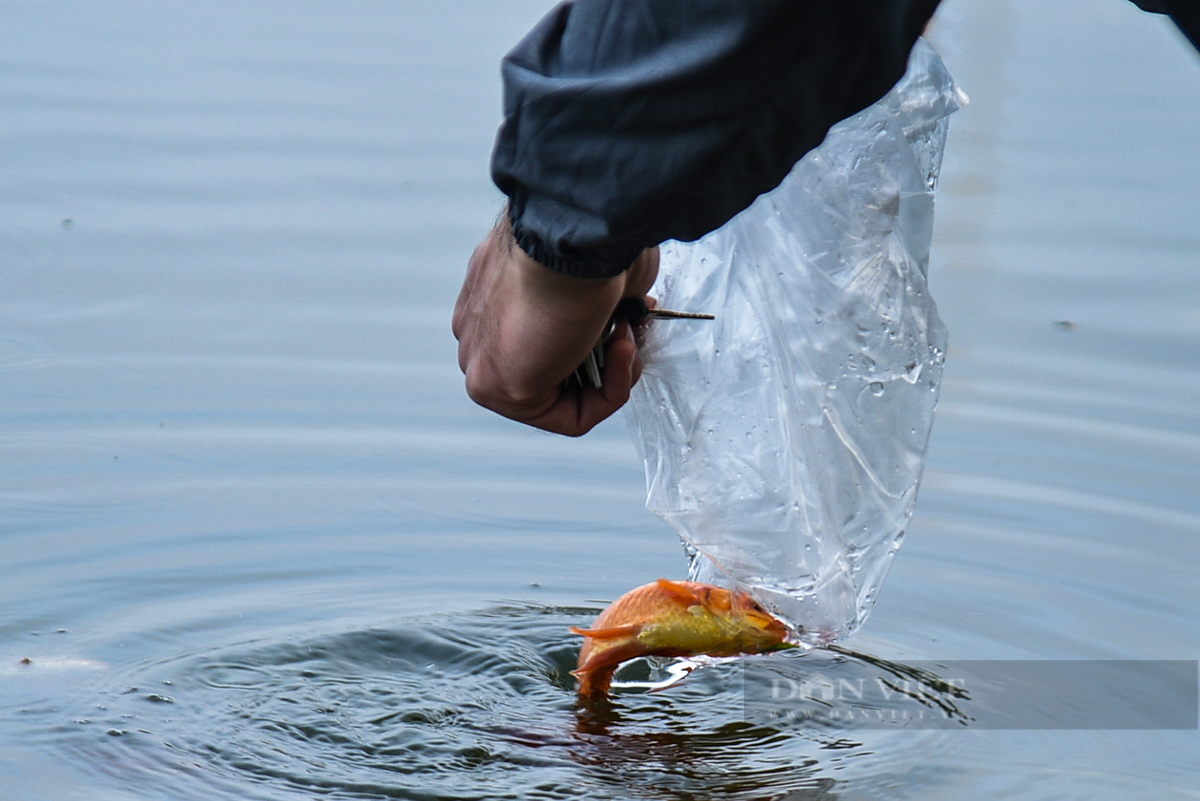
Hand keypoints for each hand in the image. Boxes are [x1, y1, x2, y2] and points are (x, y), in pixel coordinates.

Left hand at [452, 215, 658, 435]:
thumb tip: (621, 317)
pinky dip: (610, 393)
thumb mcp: (594, 269)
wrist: (575, 231)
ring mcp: (483, 362)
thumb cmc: (590, 238)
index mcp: (491, 296)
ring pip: (560, 399)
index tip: (629, 311)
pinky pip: (569, 417)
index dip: (597, 335)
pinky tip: (619, 350)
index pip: (543, 339)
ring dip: (612, 374)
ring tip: (626, 335)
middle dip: (605, 357)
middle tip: (633, 326)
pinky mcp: (499, 389)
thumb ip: (598, 301)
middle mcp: (477, 330)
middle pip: (551, 371)